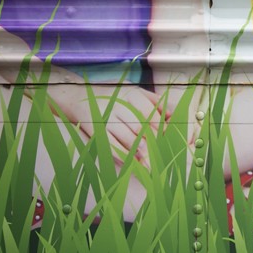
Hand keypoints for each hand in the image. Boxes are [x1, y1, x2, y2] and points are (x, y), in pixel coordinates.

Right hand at [48, 81, 164, 165]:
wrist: (78, 96)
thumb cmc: (115, 95)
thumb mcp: (134, 90)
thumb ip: (154, 100)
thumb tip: (173, 114)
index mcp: (131, 93)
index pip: (150, 112)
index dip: (161, 127)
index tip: (169, 138)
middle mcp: (118, 105)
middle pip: (140, 127)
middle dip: (153, 142)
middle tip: (163, 153)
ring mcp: (106, 118)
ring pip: (128, 138)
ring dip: (141, 152)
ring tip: (152, 162)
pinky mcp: (95, 130)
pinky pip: (111, 146)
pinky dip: (124, 156)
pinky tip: (133, 162)